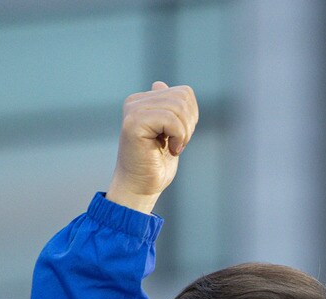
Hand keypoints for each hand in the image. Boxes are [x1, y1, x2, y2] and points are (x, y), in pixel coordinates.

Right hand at [106, 82, 198, 213]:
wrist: (141, 186)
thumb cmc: (156, 164)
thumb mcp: (168, 132)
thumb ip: (167, 109)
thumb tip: (160, 84)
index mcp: (144, 101)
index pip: (184, 92)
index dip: (192, 116)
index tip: (180, 136)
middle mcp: (135, 101)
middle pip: (183, 96)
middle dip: (189, 124)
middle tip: (178, 143)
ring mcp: (133, 110)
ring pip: (178, 107)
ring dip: (184, 132)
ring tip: (173, 147)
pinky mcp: (133, 122)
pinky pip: (170, 119)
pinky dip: (178, 137)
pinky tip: (170, 149)